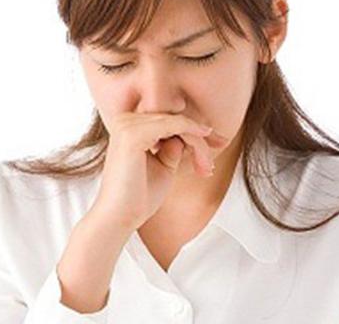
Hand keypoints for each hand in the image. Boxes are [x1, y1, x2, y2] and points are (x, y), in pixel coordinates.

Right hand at [90, 112, 229, 230]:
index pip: (168, 121)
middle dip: (200, 138)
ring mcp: (127, 125)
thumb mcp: (164, 165)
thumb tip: (189, 135)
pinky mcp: (133, 134)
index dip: (194, 131)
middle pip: (174, 120)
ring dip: (198, 143)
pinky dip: (192, 134)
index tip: (218, 142)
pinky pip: (174, 125)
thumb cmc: (139, 196)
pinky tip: (204, 146)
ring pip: (177, 122)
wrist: (120, 218)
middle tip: (216, 156)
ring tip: (206, 167)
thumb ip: (174, 147)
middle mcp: (125, 120)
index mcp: (128, 126)